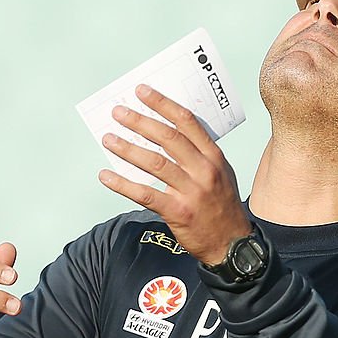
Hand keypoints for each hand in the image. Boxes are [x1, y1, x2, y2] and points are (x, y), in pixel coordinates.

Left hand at [98, 84, 250, 265]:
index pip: (187, 123)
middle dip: (140, 122)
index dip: (163, 105)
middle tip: (119, 112)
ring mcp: (191, 191)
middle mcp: (204, 171)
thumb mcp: (221, 174)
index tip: (143, 92)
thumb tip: (163, 135)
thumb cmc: (221, 206)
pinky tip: (106, 176)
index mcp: (214, 157)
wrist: (231, 244)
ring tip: (109, 139)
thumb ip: (198, 155)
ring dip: (128, 149)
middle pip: (168, 138)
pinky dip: (123, 184)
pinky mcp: (178, 211)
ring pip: (155, 163)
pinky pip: (145, 194)